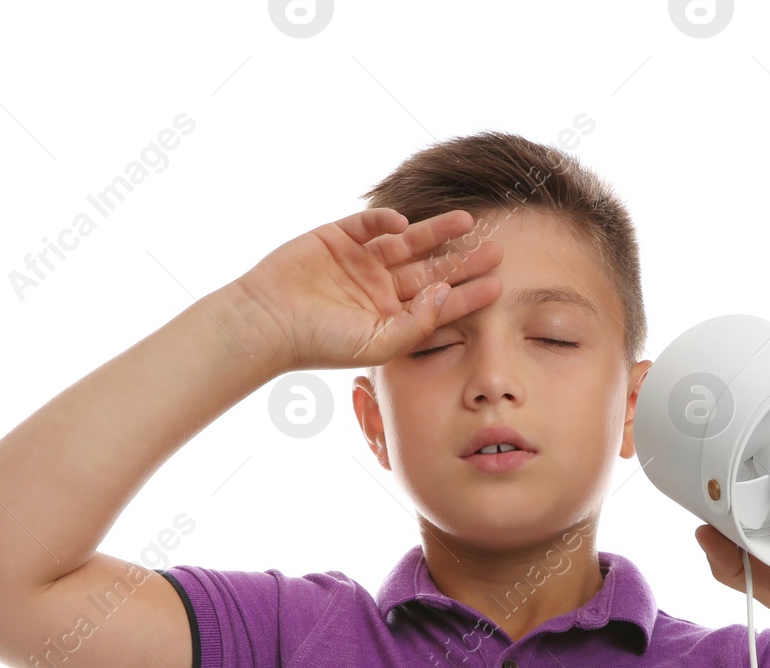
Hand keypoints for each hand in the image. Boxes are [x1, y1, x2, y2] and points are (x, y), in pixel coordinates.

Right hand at [229, 207, 503, 373]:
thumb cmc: (321, 342)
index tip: (500, 284)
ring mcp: (360, 262)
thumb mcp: (379, 343)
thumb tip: (447, 294)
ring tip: (468, 222)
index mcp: (391, 318)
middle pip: (430, 271)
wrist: (269, 323)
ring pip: (408, 243)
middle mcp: (380, 289)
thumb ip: (417, 323)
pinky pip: (369, 225)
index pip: (439, 304)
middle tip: (498, 249)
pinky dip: (386, 221)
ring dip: (436, 232)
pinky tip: (404, 222)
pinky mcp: (337, 238)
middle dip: (462, 261)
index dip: (469, 294)